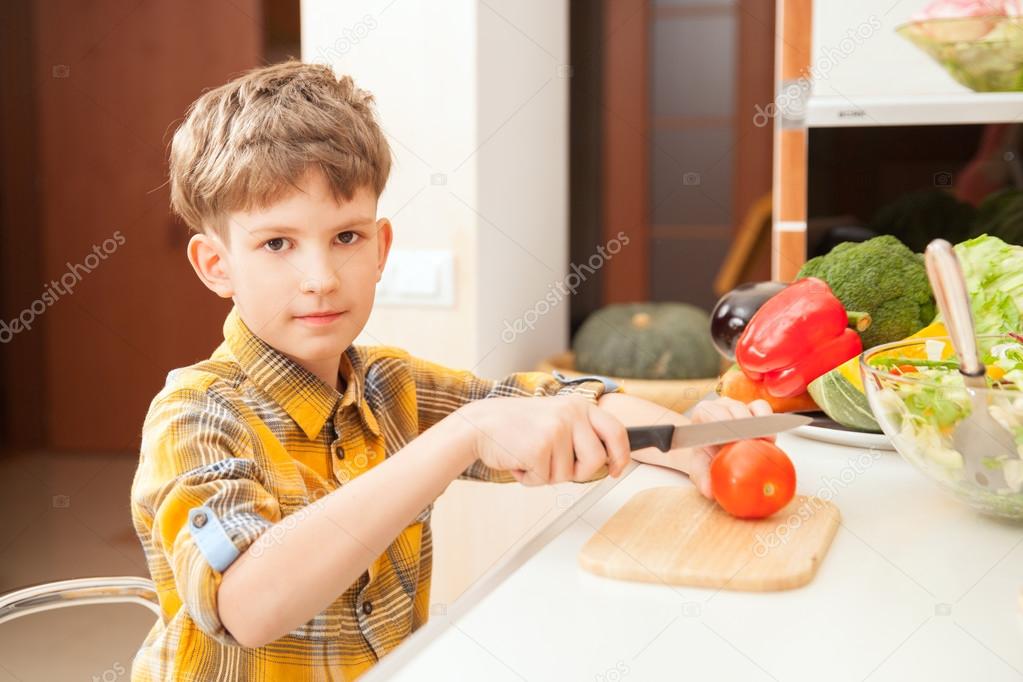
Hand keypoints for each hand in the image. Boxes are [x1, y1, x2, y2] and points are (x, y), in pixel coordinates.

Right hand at [456, 396, 631, 484]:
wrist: (479, 424)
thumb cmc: (515, 426)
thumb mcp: (555, 418)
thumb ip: (580, 433)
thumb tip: (606, 460)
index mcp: (578, 405)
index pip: (616, 431)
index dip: (621, 455)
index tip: (617, 468)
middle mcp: (571, 414)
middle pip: (597, 461)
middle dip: (579, 472)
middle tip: (556, 465)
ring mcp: (556, 430)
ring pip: (568, 474)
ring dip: (548, 475)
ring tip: (530, 455)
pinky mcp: (539, 448)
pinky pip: (544, 479)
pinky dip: (529, 477)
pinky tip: (518, 459)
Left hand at [676, 397, 774, 498]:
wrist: (713, 453)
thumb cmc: (706, 458)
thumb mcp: (700, 471)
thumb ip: (703, 480)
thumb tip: (710, 491)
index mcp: (703, 414)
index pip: (711, 412)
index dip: (723, 425)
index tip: (732, 441)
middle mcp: (720, 406)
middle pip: (733, 409)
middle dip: (742, 428)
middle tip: (748, 444)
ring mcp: (738, 406)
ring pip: (749, 408)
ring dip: (756, 427)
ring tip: (761, 444)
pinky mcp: (754, 409)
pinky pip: (763, 409)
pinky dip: (768, 421)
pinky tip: (769, 439)